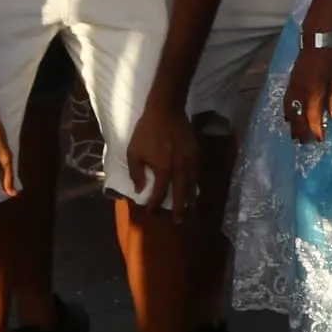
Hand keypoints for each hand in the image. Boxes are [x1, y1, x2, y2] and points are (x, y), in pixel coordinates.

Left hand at [125, 96, 197, 218]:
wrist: (166, 110)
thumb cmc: (146, 131)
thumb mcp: (133, 151)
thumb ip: (136, 173)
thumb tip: (140, 189)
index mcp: (163, 169)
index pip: (160, 192)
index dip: (155, 204)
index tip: (151, 211)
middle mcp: (179, 168)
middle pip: (181, 193)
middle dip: (179, 209)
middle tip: (179, 221)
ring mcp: (190, 160)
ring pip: (193, 184)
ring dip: (191, 198)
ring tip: (190, 208)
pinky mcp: (196, 152)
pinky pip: (198, 173)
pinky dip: (196, 183)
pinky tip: (194, 187)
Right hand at [283, 40, 331, 142]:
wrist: (317, 40)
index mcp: (314, 91)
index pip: (314, 116)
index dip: (316, 129)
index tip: (319, 140)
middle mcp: (301, 92)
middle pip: (299, 116)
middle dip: (302, 130)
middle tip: (304, 143)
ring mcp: (294, 86)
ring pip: (290, 110)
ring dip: (292, 123)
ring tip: (294, 135)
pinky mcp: (290, 82)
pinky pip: (286, 101)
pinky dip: (287, 111)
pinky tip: (287, 117)